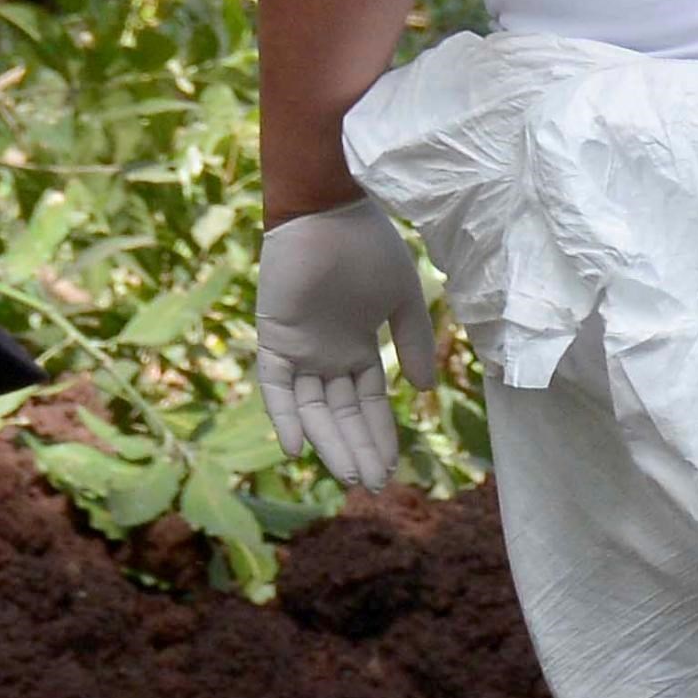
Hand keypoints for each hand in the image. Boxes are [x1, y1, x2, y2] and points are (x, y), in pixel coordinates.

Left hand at [255, 201, 435, 491]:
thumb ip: (412, 342)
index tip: (392, 471)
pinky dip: (284, 416)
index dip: (380, 436)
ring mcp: (300, 350)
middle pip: (341, 415)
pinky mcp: (274, 339)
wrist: (329, 211)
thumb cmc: (368, 247)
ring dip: (328, 443)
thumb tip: (424, 391)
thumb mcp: (403, 298)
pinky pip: (276, 387)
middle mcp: (327, 356)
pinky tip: (297, 448)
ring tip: (348, 475)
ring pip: (313, 409)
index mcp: (357, 348)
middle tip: (373, 486)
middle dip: (358, 449)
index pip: (368, 404)